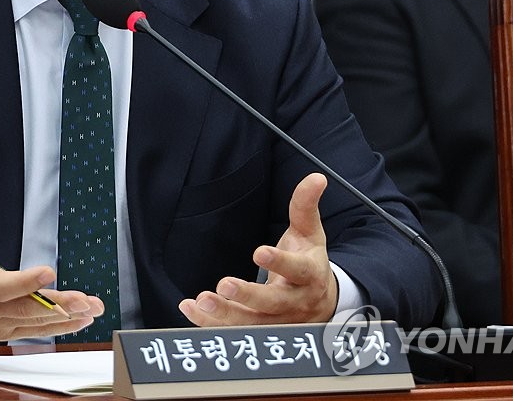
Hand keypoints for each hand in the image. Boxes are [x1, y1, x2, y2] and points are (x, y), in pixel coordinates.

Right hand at [0, 174, 103, 341]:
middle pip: (25, 308)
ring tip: (91, 309)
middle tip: (85, 300)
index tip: (48, 271)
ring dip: (66, 317)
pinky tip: (78, 320)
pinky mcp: (4, 331)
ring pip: (34, 323)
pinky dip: (57, 327)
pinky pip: (33, 331)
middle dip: (58, 304)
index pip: (1, 286)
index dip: (25, 281)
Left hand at [178, 172, 337, 325]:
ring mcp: (278, 323)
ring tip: (201, 300)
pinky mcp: (261, 333)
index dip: (280, 263)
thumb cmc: (310, 263)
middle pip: (272, 303)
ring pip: (252, 324)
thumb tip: (316, 178)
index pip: (297, 269)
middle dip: (248, 295)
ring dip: (225, 315)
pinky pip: (235, 331)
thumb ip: (305, 206)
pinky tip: (191, 308)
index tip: (259, 252)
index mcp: (309, 275)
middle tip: (224, 284)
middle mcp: (294, 303)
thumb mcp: (311, 234)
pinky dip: (211, 324)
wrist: (321, 304)